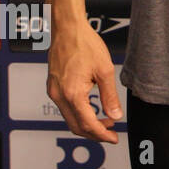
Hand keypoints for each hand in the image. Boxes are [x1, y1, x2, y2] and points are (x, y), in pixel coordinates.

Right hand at [47, 19, 122, 143]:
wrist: (68, 29)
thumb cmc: (85, 45)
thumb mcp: (104, 71)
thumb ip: (109, 96)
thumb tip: (115, 115)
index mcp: (72, 94)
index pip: (88, 124)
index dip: (102, 134)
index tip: (114, 138)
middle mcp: (59, 96)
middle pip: (76, 126)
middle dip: (94, 133)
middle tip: (111, 134)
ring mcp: (54, 92)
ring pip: (70, 118)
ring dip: (87, 124)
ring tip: (106, 121)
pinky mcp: (53, 87)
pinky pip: (66, 108)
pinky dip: (79, 114)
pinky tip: (93, 110)